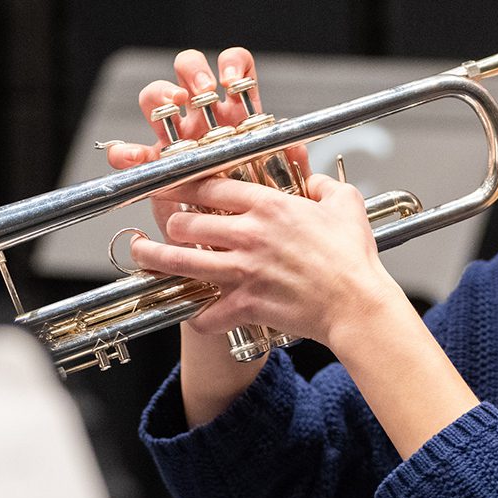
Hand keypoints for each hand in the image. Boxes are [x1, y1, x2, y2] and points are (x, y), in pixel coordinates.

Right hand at [102, 46, 310, 238]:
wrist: (230, 246)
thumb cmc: (256, 208)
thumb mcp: (281, 183)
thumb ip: (290, 163)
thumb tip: (296, 148)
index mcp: (237, 114)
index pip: (236, 69)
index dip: (233, 65)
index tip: (232, 82)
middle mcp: (204, 119)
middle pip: (190, 71)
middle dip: (193, 71)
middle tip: (201, 89)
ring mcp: (176, 138)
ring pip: (157, 98)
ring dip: (160, 95)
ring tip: (173, 106)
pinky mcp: (155, 168)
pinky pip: (131, 152)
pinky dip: (126, 151)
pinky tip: (135, 157)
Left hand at [127, 170, 395, 347]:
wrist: (356, 304)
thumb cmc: (353, 258)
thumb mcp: (346, 205)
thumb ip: (324, 186)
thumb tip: (313, 181)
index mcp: (269, 207)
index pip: (209, 187)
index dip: (183, 185)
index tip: (171, 185)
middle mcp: (248, 235)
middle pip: (186, 223)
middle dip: (169, 223)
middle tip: (165, 225)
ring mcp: (243, 271)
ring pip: (180, 262)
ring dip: (154, 258)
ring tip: (141, 254)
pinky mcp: (245, 304)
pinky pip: (206, 313)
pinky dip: (198, 317)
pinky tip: (194, 315)